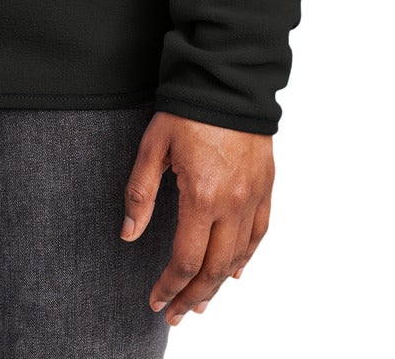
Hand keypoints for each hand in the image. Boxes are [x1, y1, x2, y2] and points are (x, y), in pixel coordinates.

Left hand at [120, 111, 273, 326]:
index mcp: (201, 196)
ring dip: (217, 285)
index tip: (155, 301)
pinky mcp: (266, 187)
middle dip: (192, 296)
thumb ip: (140, 193)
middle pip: (213, 268)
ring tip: (199, 302)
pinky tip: (233, 271)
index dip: (168, 286)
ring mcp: (253, 197)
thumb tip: (128, 235)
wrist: (229, 80)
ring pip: (238, 257)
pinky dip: (246, 257)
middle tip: (175, 314)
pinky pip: (259, 233)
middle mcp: (232, 204)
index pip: (185, 259)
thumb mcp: (153, 146)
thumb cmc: (187, 109)